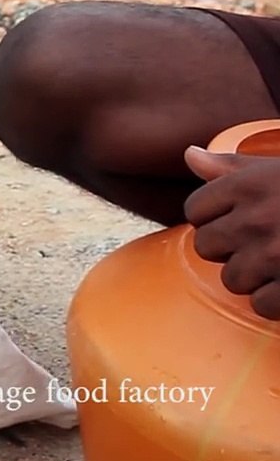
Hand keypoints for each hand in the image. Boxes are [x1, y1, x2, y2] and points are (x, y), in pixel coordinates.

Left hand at [184, 146, 279, 318]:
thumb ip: (234, 167)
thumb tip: (189, 154)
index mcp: (250, 185)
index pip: (196, 210)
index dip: (214, 217)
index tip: (240, 218)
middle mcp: (257, 218)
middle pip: (206, 247)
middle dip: (231, 248)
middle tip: (265, 242)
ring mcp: (275, 255)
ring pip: (231, 279)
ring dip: (254, 277)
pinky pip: (261, 305)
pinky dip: (277, 302)